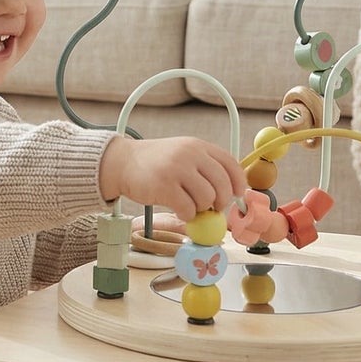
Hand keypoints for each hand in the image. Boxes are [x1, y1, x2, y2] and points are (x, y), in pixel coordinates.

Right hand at [100, 135, 247, 221]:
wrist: (122, 162)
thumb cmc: (155, 163)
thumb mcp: (183, 154)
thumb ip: (205, 167)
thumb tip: (229, 193)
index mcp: (198, 146)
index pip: (230, 164)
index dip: (238, 182)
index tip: (237, 194)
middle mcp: (190, 154)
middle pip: (222, 184)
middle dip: (221, 201)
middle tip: (212, 207)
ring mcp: (177, 169)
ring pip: (206, 198)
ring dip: (201, 209)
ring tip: (189, 206)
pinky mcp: (164, 186)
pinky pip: (188, 209)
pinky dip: (186, 215)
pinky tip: (178, 210)